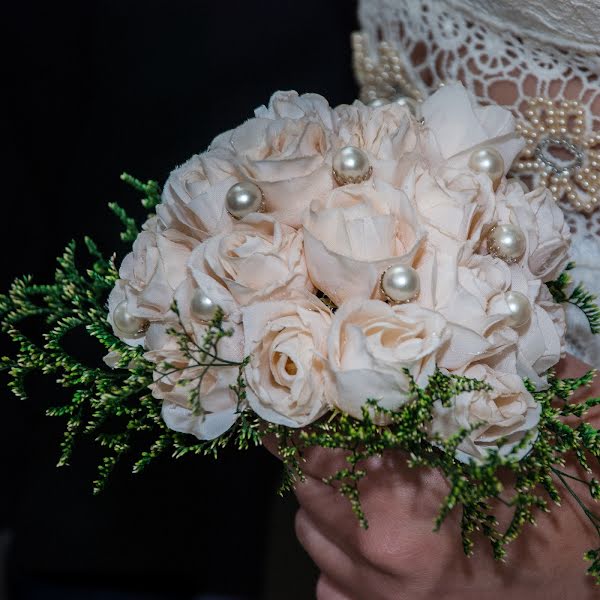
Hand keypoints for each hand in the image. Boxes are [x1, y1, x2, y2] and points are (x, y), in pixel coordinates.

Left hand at [286, 354, 599, 599]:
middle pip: (305, 488)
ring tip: (358, 480)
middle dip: (316, 453)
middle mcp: (378, 558)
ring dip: (323, 502)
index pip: (314, 448)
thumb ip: (463, 381)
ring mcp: (377, 599)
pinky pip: (328, 583)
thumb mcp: (518, 426)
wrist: (597, 578)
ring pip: (310, 535)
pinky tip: (370, 537)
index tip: (310, 394)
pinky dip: (337, 556)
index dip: (308, 416)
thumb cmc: (562, 500)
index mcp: (401, 504)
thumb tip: (415, 330)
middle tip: (340, 430)